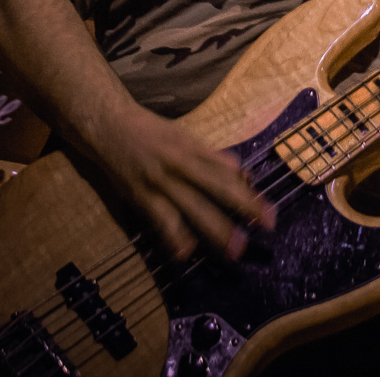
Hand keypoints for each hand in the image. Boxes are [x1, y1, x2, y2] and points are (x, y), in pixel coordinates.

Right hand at [81, 103, 275, 261]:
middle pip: (218, 187)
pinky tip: (185, 253)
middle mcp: (181, 164)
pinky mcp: (141, 196)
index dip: (250, 193)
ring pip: (193, 206)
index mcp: (194, 148)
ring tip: (234, 249)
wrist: (109, 125)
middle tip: (266, 227)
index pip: (229, 173)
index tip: (270, 213)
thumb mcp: (184, 136)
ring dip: (215, 228)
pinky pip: (161, 219)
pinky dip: (174, 237)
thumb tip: (239, 172)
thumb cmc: (150, 131)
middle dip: (243, 207)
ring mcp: (161, 181)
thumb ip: (211, 156)